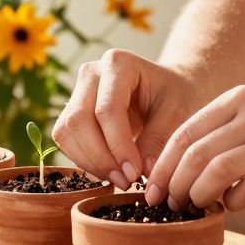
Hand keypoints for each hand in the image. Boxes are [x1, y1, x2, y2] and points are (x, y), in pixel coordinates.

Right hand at [53, 49, 207, 189]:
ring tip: (119, 179)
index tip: (135, 173)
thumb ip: (158, 140)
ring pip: (66, 132)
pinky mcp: (72, 111)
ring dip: (90, 162)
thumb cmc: (176, 95)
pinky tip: (109, 171)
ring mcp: (77, 91)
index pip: (107, 109)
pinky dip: (84, 161)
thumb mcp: (178, 113)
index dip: (118, 146)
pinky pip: (66, 140)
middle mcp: (91, 72)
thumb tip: (141, 173)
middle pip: (79, 120)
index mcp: (118, 63)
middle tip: (126, 181)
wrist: (170, 88)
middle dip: (100, 157)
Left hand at [143, 85, 244, 211]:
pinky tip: (232, 206)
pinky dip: (232, 203)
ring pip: (216, 171)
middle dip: (174, 184)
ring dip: (198, 196)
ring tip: (195, 207)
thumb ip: (224, 132)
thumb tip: (182, 169)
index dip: (163, 164)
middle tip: (169, 205)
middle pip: (195, 153)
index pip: (185, 132)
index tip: (152, 188)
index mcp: (240, 98)